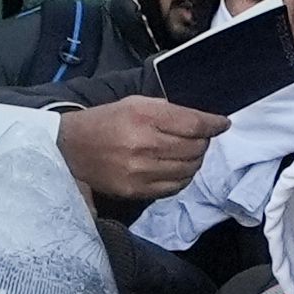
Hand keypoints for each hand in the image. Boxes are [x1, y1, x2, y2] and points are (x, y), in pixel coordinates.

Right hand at [54, 96, 228, 205]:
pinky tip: (178, 169)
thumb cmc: (106, 121)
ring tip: (190, 154)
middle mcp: (143, 145)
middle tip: (201, 138)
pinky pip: (173, 188)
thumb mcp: (135, 103)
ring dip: (195, 161)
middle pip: (194, 148)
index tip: (223, 124)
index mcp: (144, 116)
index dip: (214, 124)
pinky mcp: (134, 190)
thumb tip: (200, 120)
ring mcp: (139, 171)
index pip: (193, 124)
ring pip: (187, 170)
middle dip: (204, 142)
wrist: (71, 148)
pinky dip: (182, 178)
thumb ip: (168, 110)